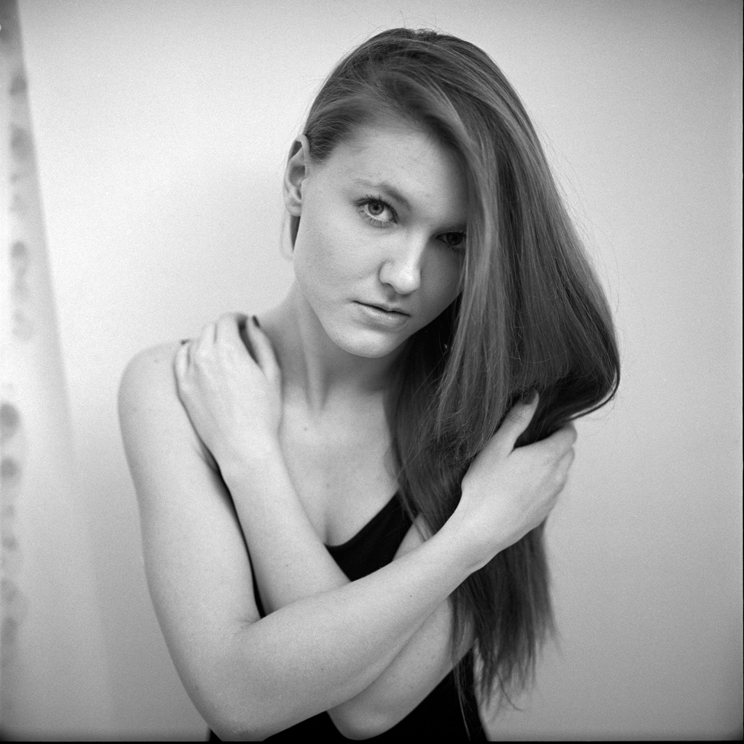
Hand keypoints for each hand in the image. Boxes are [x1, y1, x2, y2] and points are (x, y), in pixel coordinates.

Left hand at [173, 313, 281, 467]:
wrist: (244, 447)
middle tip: (235, 336)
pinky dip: (189, 353)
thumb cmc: (263, 414)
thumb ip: (261, 342)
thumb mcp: (272, 373)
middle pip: (210, 328)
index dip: (237, 318)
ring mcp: (191, 373)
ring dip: (207, 340)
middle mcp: (206, 357)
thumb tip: (251, 323)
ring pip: (194, 342)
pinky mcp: (183, 388)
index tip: (244, 323)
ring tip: (220, 350)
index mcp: (230, 350)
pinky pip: (180, 360)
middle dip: (224, 328)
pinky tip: (199, 358)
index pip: (227, 320)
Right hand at [454, 395, 575, 567]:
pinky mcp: (544, 513)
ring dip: (551, 463)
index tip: (545, 422)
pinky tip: (520, 484)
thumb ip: (516, 420)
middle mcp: (557, 477)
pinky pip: (552, 490)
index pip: (569, 434)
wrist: (481, 532)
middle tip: (532, 438)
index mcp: (547, 457)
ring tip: (525, 461)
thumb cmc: (484, 488)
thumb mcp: (495, 448)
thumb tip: (533, 396)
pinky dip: (544, 482)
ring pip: (561, 472)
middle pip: (568, 452)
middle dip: (557, 442)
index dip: (561, 425)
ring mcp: (552, 498)